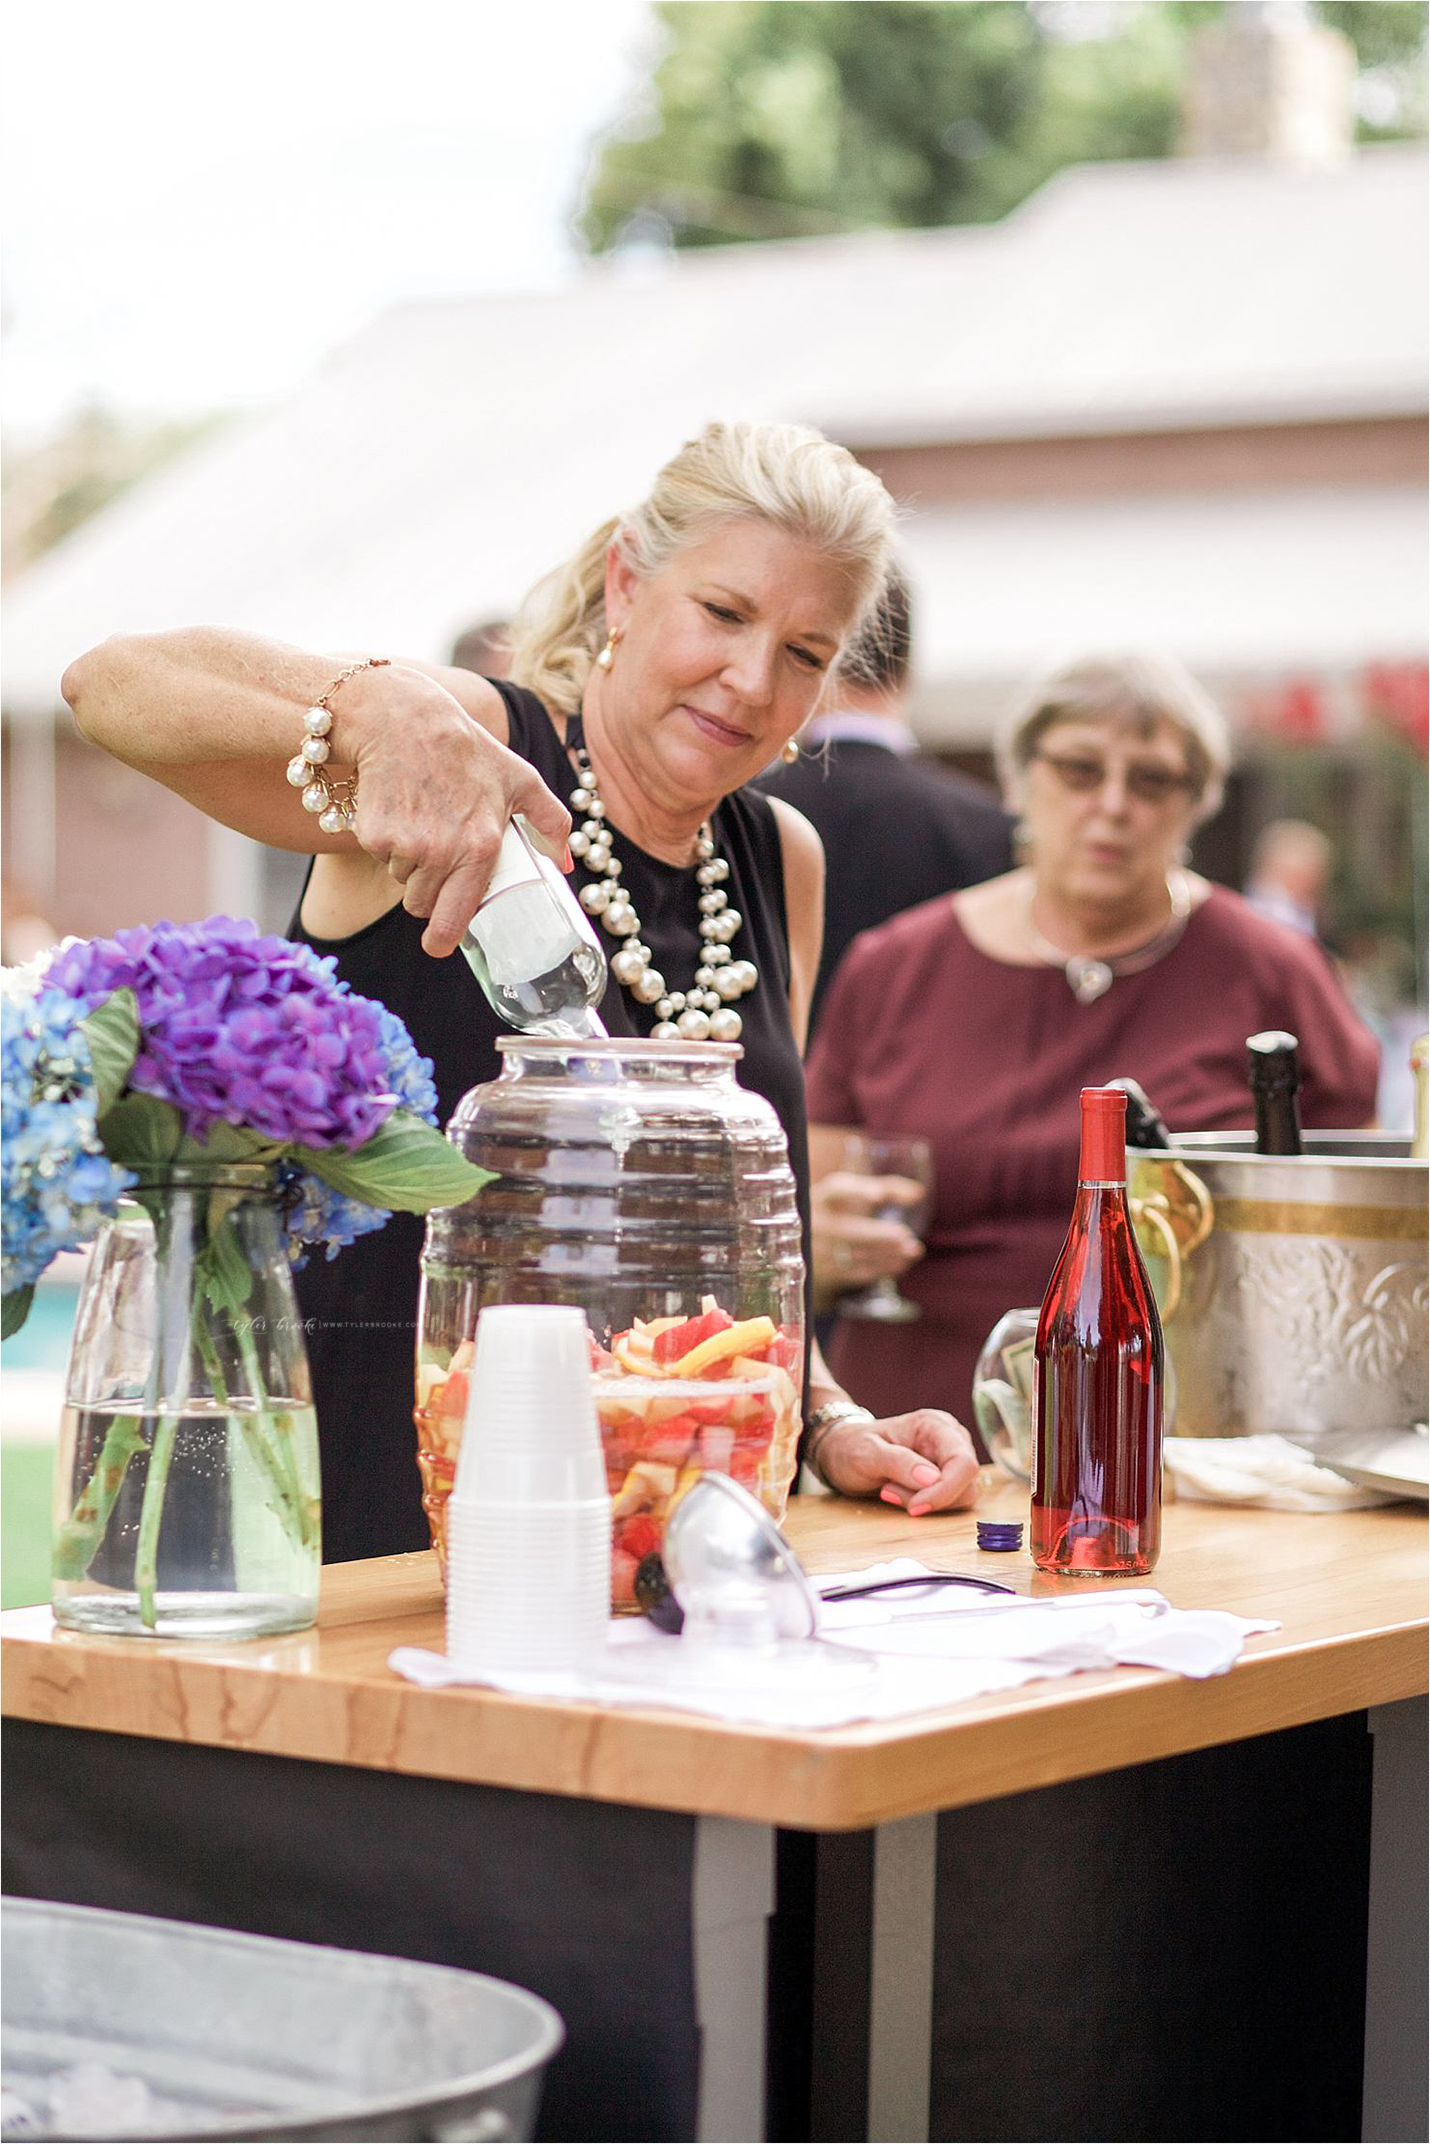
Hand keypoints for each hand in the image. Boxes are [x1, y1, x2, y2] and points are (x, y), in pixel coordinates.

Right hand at [348, 667, 571, 955]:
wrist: (404, 720)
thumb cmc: (467, 751)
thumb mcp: (520, 779)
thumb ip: (551, 822)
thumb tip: (565, 863)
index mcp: (479, 847)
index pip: (454, 918)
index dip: (444, 938)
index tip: (439, 943)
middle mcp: (441, 853)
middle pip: (422, 905)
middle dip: (429, 891)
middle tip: (437, 857)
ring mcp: (404, 846)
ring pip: (403, 882)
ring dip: (411, 865)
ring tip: (423, 821)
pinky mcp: (373, 835)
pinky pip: (382, 858)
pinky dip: (389, 843)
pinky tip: (401, 810)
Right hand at [811, 1171, 923, 1298]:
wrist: (805, 1246)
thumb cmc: (839, 1212)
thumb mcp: (855, 1196)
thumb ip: (888, 1189)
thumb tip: (920, 1193)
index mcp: (822, 1198)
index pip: (836, 1190)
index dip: (857, 1192)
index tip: (880, 1196)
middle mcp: (816, 1224)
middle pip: (849, 1231)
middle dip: (880, 1235)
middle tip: (907, 1235)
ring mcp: (818, 1251)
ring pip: (856, 1255)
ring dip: (887, 1254)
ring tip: (913, 1250)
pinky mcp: (825, 1273)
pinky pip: (856, 1273)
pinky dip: (881, 1269)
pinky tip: (900, 1263)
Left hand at [814, 1407, 980, 1516]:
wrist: (844, 1451)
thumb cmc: (852, 1447)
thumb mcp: (865, 1453)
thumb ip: (898, 1462)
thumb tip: (932, 1478)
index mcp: (935, 1425)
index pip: (963, 1463)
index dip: (945, 1491)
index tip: (914, 1507)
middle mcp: (951, 1439)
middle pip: (966, 1483)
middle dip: (930, 1498)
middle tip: (889, 1491)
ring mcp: (951, 1459)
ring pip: (962, 1496)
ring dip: (926, 1502)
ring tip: (890, 1490)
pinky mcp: (947, 1477)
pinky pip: (951, 1502)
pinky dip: (926, 1505)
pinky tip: (899, 1493)